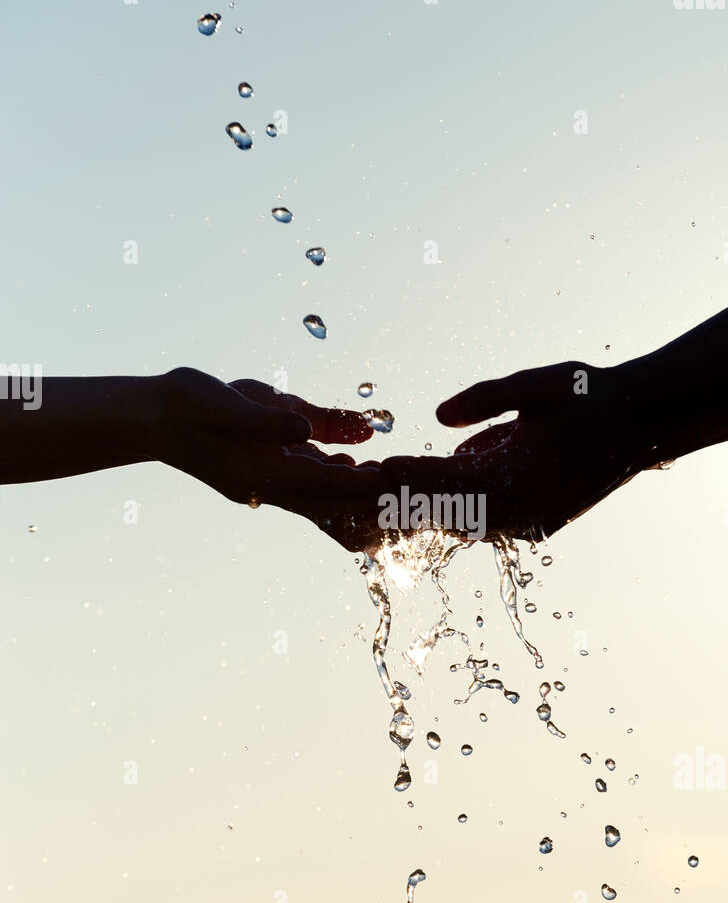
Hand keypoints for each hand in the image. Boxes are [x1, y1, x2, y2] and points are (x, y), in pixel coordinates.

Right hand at [149, 368, 383, 549]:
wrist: (149, 415)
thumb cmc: (183, 404)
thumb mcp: (225, 403)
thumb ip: (266, 420)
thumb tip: (306, 430)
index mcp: (255, 473)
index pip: (318, 485)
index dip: (356, 484)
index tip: (390, 481)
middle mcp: (263, 484)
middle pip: (325, 499)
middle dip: (363, 494)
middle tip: (404, 485)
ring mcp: (262, 479)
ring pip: (317, 492)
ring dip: (351, 485)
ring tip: (389, 474)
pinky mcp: (261, 466)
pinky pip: (304, 475)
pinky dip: (330, 471)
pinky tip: (352, 457)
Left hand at [378, 361, 655, 541]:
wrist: (646, 421)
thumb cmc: (591, 396)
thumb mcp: (536, 387)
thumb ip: (485, 399)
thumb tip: (439, 418)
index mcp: (516, 478)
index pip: (447, 480)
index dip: (410, 473)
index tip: (379, 466)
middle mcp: (522, 510)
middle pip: (451, 510)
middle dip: (414, 497)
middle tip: (375, 486)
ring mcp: (534, 521)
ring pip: (470, 521)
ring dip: (437, 506)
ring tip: (401, 492)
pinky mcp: (542, 522)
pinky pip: (492, 522)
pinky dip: (466, 509)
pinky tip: (446, 496)